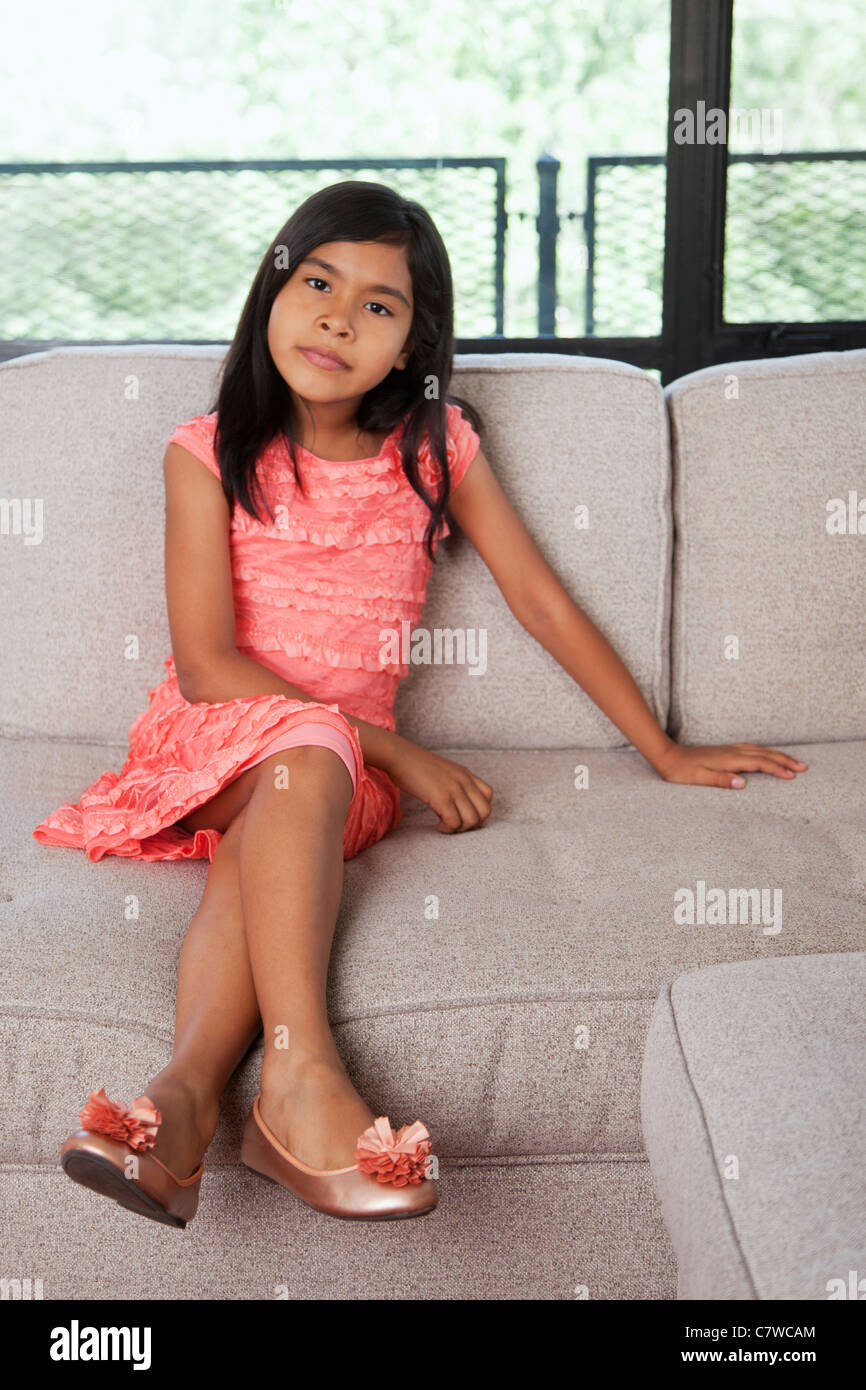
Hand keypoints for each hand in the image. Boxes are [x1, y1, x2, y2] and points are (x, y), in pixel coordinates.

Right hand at [385, 741, 492, 832]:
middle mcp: (464, 781)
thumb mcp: (442, 770)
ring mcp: (454, 789)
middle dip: (472, 824)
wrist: (399, 755)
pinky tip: (438, 827)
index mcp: (465, 774)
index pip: (488, 795)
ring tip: (445, 827)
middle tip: (455, 825)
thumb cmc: (414, 765)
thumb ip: (453, 782)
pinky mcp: (442, 797)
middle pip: (485, 811)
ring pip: (472, 820)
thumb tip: (454, 801)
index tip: (462, 815)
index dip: (478, 810)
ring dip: (460, 829)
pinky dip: (447, 829)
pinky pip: (454, 822)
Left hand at [657, 742, 807, 788]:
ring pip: (759, 749)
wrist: (667, 756)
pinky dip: (765, 751)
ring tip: (792, 762)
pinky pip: (751, 748)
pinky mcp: (725, 751)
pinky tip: (766, 754)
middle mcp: (731, 752)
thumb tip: (743, 783)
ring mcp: (728, 750)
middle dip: (785, 760)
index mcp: (728, 760)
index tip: (792, 776)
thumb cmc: (681, 772)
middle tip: (803, 768)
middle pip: (764, 754)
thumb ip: (721, 781)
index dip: (777, 769)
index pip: (759, 763)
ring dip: (777, 755)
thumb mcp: (699, 780)